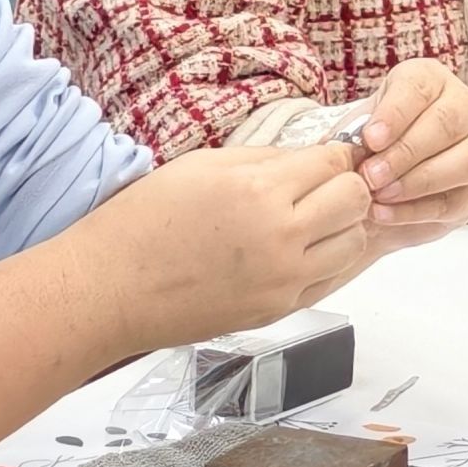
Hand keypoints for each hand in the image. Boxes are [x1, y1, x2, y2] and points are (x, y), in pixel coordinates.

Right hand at [77, 145, 370, 347]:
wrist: (111, 288)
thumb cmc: (145, 220)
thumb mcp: (204, 165)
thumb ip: (264, 159)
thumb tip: (305, 158)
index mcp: (259, 191)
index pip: (334, 163)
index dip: (334, 154)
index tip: (324, 156)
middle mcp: (281, 238)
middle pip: (356, 201)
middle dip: (345, 185)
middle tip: (322, 184)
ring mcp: (283, 281)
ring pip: (353, 244)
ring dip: (342, 225)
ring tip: (311, 218)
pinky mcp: (277, 311)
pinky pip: (329, 279)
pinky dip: (326, 259)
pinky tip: (298, 248)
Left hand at [354, 60, 467, 252]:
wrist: (420, 158)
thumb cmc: (387, 133)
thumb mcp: (367, 120)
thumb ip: (353, 132)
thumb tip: (331, 151)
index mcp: (431, 80)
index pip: (419, 87)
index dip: (394, 114)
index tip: (370, 138)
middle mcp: (464, 107)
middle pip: (446, 123)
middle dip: (405, 152)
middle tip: (370, 175)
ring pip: (465, 161)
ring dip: (418, 182)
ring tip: (379, 195)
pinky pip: (455, 200)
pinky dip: (417, 210)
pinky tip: (386, 213)